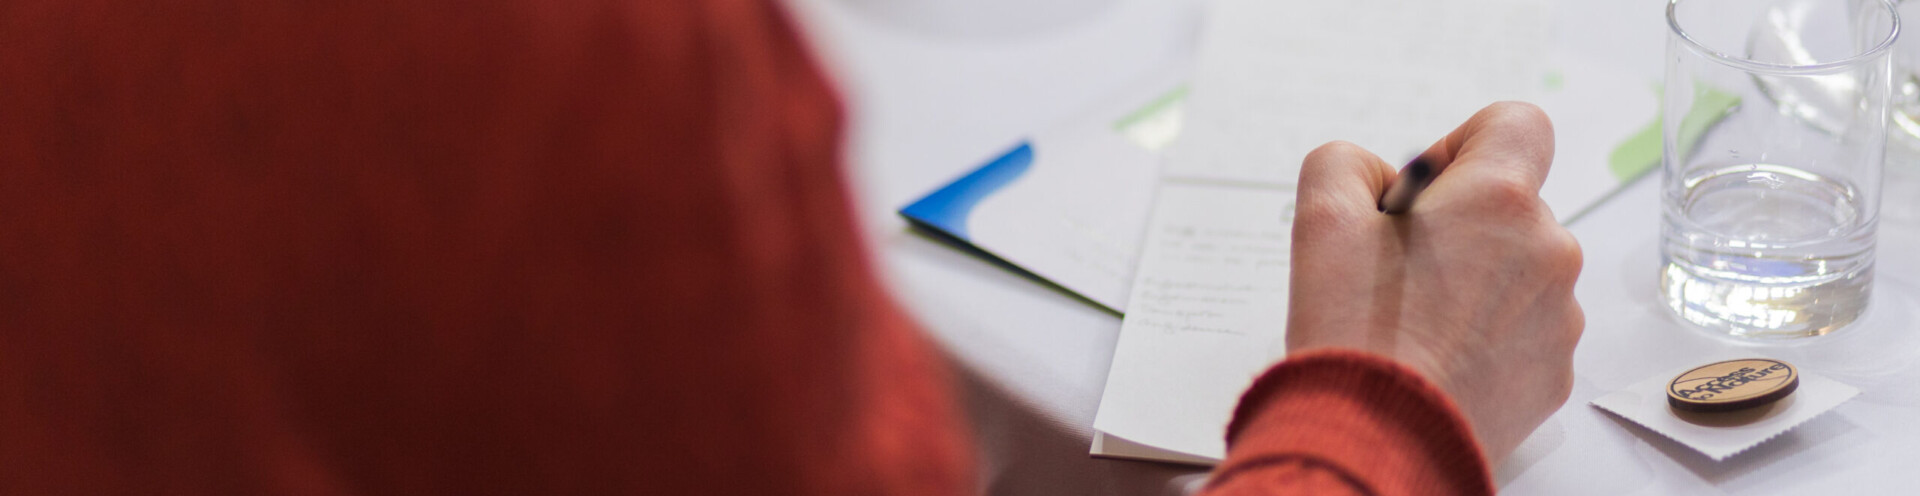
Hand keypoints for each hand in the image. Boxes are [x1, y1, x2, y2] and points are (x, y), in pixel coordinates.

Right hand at [1284, 102, 1583, 463]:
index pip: (1517, 125)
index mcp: (1498, 200)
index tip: (1425, 191)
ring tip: (1415, 323)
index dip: (1465, 144)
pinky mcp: (1555, 372)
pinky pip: (1525, 331)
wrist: (1376, 440)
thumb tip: (1376, 176)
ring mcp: (1559, 317)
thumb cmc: (1353, 333)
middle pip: (1512, 207)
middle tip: (1398, 270)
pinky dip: (1487, 336)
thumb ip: (1345, 164)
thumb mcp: (1321, 220)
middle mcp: (1548, 251)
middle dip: (1459, 225)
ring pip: (1520, 272)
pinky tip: (1438, 359)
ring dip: (1476, 282)